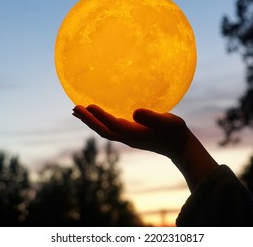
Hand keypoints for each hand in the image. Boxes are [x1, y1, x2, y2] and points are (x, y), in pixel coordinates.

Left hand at [72, 104, 190, 159]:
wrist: (179, 146)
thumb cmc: (175, 132)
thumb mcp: (168, 122)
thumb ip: (153, 118)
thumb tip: (135, 112)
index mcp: (134, 134)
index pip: (112, 125)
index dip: (100, 116)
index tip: (88, 105)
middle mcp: (127, 137)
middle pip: (102, 130)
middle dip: (88, 120)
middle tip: (73, 108)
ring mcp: (128, 138)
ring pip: (104, 130)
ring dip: (91, 121)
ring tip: (79, 111)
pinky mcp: (130, 135)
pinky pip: (110, 128)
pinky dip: (100, 121)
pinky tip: (98, 114)